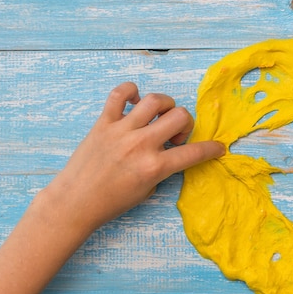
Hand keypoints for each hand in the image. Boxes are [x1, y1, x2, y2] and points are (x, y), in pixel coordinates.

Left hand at [46, 82, 224, 230]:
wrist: (75, 202)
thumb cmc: (112, 202)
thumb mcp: (148, 191)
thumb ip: (163, 168)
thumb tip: (171, 151)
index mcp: (154, 167)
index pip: (194, 152)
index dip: (212, 149)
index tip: (217, 148)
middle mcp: (140, 144)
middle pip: (179, 116)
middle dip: (186, 124)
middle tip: (175, 137)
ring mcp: (121, 130)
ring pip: (155, 100)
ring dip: (165, 106)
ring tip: (158, 118)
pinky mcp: (103, 122)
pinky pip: (119, 94)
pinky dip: (130, 91)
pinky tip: (134, 102)